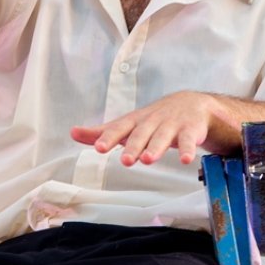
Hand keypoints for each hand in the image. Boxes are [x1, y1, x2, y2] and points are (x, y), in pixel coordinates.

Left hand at [70, 92, 226, 166]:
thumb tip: (72, 132)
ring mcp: (171, 125)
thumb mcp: (128, 124)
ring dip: (155, 148)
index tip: (99, 148)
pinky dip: (187, 150)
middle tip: (126, 160)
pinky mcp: (190, 130)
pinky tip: (185, 160)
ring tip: (148, 159)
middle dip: (133, 146)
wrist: (191, 104)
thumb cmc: (154, 119)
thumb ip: (102, 132)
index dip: (109, 137)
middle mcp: (151, 121)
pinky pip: (188, 140)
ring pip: (163, 137)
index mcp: (135, 121)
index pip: (120, 128)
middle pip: (141, 134)